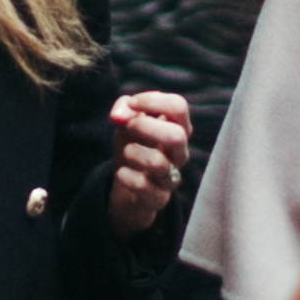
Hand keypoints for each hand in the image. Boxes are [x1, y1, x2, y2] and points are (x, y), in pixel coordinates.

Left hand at [105, 91, 193, 236]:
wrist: (128, 185)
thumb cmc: (134, 145)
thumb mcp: (127, 121)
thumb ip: (124, 108)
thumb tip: (120, 114)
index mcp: (177, 128)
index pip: (178, 106)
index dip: (152, 101)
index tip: (132, 104)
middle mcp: (180, 152)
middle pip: (177, 135)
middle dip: (145, 127)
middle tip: (129, 128)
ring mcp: (171, 176)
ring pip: (158, 163)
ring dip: (134, 153)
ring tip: (127, 152)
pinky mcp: (159, 198)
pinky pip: (145, 187)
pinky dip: (127, 176)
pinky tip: (122, 173)